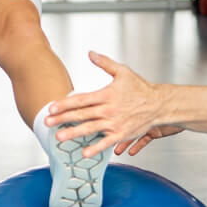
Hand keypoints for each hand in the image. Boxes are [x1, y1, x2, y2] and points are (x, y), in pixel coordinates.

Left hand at [45, 51, 170, 157]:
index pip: (81, 99)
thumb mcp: (123, 72)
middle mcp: (109, 109)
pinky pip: (106, 142)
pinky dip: (95, 148)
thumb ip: (105, 63)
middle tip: (47, 122)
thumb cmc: (140, 88)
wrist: (159, 104)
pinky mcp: (121, 134)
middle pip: (81, 114)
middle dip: (62, 118)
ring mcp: (114, 123)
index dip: (65, 103)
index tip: (52, 107)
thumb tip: (90, 53)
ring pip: (90, 129)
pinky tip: (84, 153)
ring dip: (73, 133)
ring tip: (59, 137)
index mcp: (107, 94)